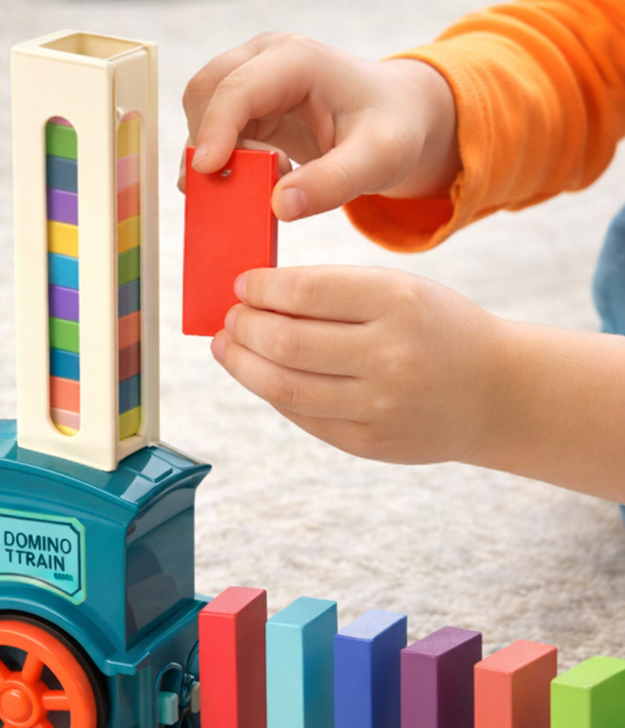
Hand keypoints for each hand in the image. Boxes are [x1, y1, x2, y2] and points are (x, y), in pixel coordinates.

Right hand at [181, 34, 460, 220]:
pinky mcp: (243, 103)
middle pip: (205, 92)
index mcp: (298, 60)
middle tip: (238, 187)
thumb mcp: (379, 160)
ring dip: (211, 154)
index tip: (206, 172)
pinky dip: (216, 159)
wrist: (396, 116)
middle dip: (207, 142)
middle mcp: (265, 58)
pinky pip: (209, 129)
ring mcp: (250, 77)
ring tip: (254, 183)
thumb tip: (280, 206)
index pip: (237, 88)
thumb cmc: (391, 130)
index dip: (215, 130)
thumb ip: (333, 183)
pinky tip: (248, 181)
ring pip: (199, 111)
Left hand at [212, 264, 505, 465]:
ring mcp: (379, 405)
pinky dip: (271, 393)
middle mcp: (389, 354)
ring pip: (283, 387)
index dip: (260, 289)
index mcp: (398, 301)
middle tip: (230, 318)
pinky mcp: (369, 442)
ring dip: (243, 365)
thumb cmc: (435, 329)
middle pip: (286, 343)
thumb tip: (253, 297)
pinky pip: (302, 416)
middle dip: (244, 327)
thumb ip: (332, 291)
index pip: (304, 292)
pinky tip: (260, 376)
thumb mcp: (401, 290)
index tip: (243, 285)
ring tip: (228, 347)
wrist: (498, 393)